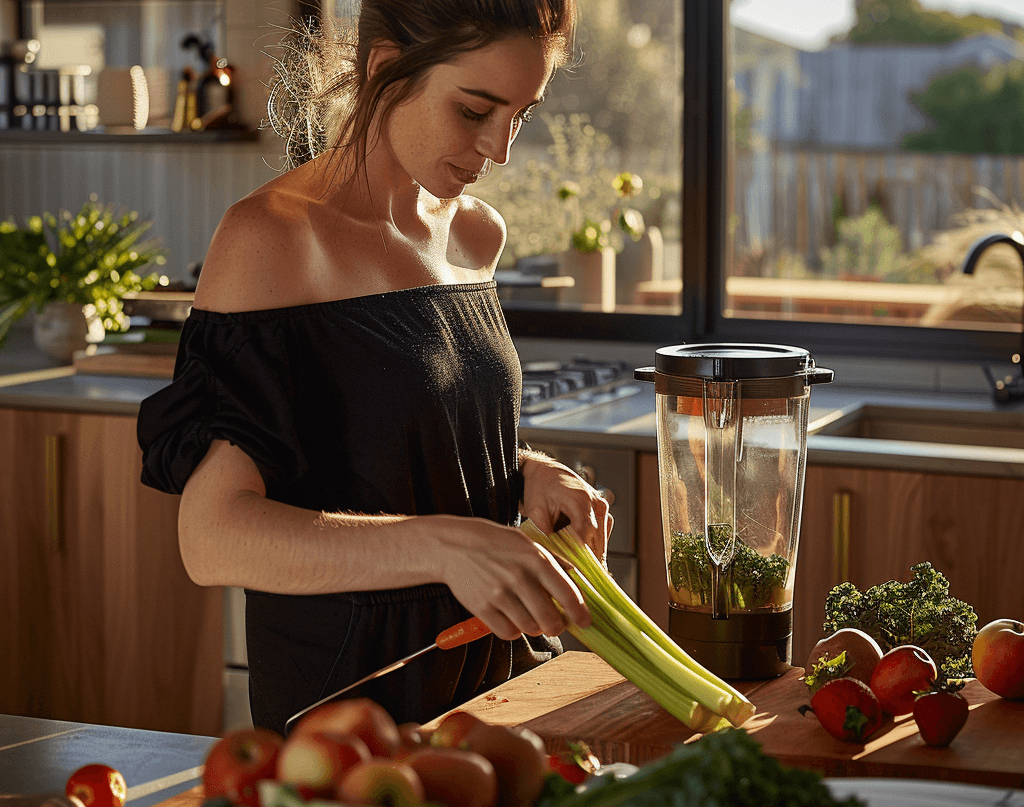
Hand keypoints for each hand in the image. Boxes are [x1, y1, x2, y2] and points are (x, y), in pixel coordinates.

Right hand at [426, 515, 591, 640]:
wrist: (455, 545)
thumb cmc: (496, 543)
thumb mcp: (528, 544)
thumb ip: (553, 562)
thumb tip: (578, 582)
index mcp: (536, 559)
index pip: (568, 594)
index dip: (580, 613)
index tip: (585, 621)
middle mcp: (519, 578)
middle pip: (550, 619)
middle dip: (557, 626)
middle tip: (556, 623)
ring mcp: (499, 594)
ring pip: (530, 628)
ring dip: (535, 627)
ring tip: (531, 616)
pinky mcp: (482, 608)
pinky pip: (508, 632)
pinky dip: (514, 630)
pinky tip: (512, 618)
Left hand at [518, 450, 611, 564]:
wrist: (544, 472)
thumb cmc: (538, 489)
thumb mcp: (536, 512)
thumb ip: (548, 537)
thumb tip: (560, 563)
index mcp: (581, 500)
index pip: (585, 538)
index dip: (577, 559)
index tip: (569, 574)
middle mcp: (597, 503)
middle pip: (597, 543)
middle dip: (584, 562)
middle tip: (571, 578)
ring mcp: (603, 506)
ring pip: (601, 542)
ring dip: (589, 556)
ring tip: (573, 566)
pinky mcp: (603, 511)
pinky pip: (601, 536)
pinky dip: (591, 547)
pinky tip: (577, 553)